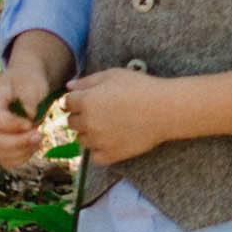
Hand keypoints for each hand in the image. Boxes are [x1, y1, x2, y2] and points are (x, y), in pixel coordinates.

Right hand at [0, 32, 70, 166]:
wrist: (26, 88)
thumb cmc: (28, 83)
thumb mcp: (31, 82)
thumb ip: (29, 96)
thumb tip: (29, 116)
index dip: (12, 125)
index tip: (31, 123)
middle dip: (18, 142)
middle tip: (39, 135)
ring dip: (22, 151)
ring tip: (38, 138)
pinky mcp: (1, 146)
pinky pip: (7, 161)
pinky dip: (22, 158)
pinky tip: (34, 145)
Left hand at [57, 65, 175, 166]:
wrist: (165, 110)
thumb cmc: (141, 88)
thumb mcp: (113, 75)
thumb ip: (87, 81)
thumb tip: (68, 88)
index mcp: (86, 101)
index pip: (66, 103)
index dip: (77, 100)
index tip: (90, 99)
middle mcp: (88, 122)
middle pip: (71, 123)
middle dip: (81, 116)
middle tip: (102, 112)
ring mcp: (98, 141)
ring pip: (82, 140)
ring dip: (89, 134)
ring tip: (109, 125)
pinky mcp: (110, 155)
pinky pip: (94, 157)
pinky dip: (100, 150)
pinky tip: (112, 140)